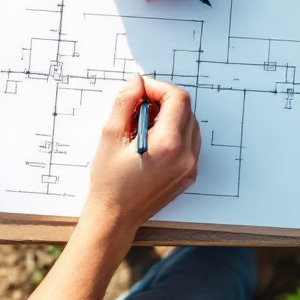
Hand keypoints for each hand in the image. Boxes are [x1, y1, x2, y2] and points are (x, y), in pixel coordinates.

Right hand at [81, 74, 199, 233]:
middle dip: (163, 101)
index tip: (141, 91)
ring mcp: (190, 166)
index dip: (158, 88)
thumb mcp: (110, 136)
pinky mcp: (189, 174)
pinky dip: (175, 133)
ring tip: (143, 125)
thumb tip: (136, 81)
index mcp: (168, 144)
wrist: (115, 217)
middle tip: (138, 106)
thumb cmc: (109, 182)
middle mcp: (185, 155)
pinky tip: (152, 140)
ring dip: (170, 116)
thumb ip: (125, 102)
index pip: (177, 98)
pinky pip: (190, 142)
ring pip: (190, 124)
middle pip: (186, 109)